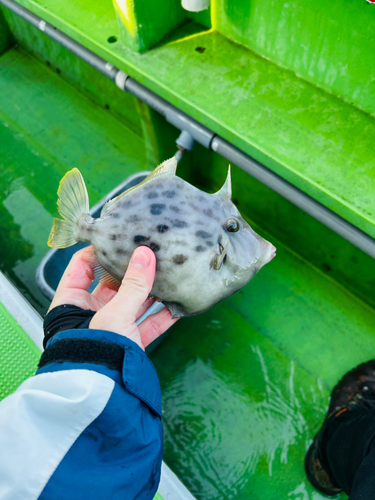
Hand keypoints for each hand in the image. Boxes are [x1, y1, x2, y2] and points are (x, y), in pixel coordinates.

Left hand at [49, 246, 177, 349]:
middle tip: (151, 252)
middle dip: (133, 270)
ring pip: (134, 302)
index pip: (82, 267)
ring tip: (169, 273)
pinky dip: (162, 315)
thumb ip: (133, 284)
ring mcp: (112, 328)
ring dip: (151, 291)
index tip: (120, 237)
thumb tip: (146, 253)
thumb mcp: (115, 313)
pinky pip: (148, 324)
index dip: (99, 250)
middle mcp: (91, 313)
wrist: (104, 396)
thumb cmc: (96, 351)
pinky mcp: (130, 342)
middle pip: (113, 283)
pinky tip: (177, 303)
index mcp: (73, 302)